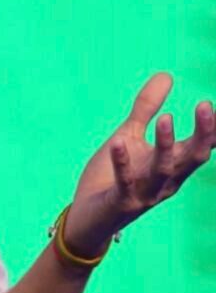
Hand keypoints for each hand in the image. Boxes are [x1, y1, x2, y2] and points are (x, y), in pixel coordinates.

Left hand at [64, 73, 213, 255]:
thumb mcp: (129, 135)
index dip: (211, 128)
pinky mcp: (122, 201)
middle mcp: (165, 181)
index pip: (200, 146)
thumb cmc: (111, 175)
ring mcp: (145, 193)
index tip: (214, 106)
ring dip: (165, 145)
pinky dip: (122, 162)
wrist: (88, 217)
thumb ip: (146, 109)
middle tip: (206, 106)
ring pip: (163, 170)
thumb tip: (166, 75)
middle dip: (202, 134)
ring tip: (165, 117)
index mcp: (171, 165)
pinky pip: (125, 182)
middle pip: (191, 157)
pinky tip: (118, 142)